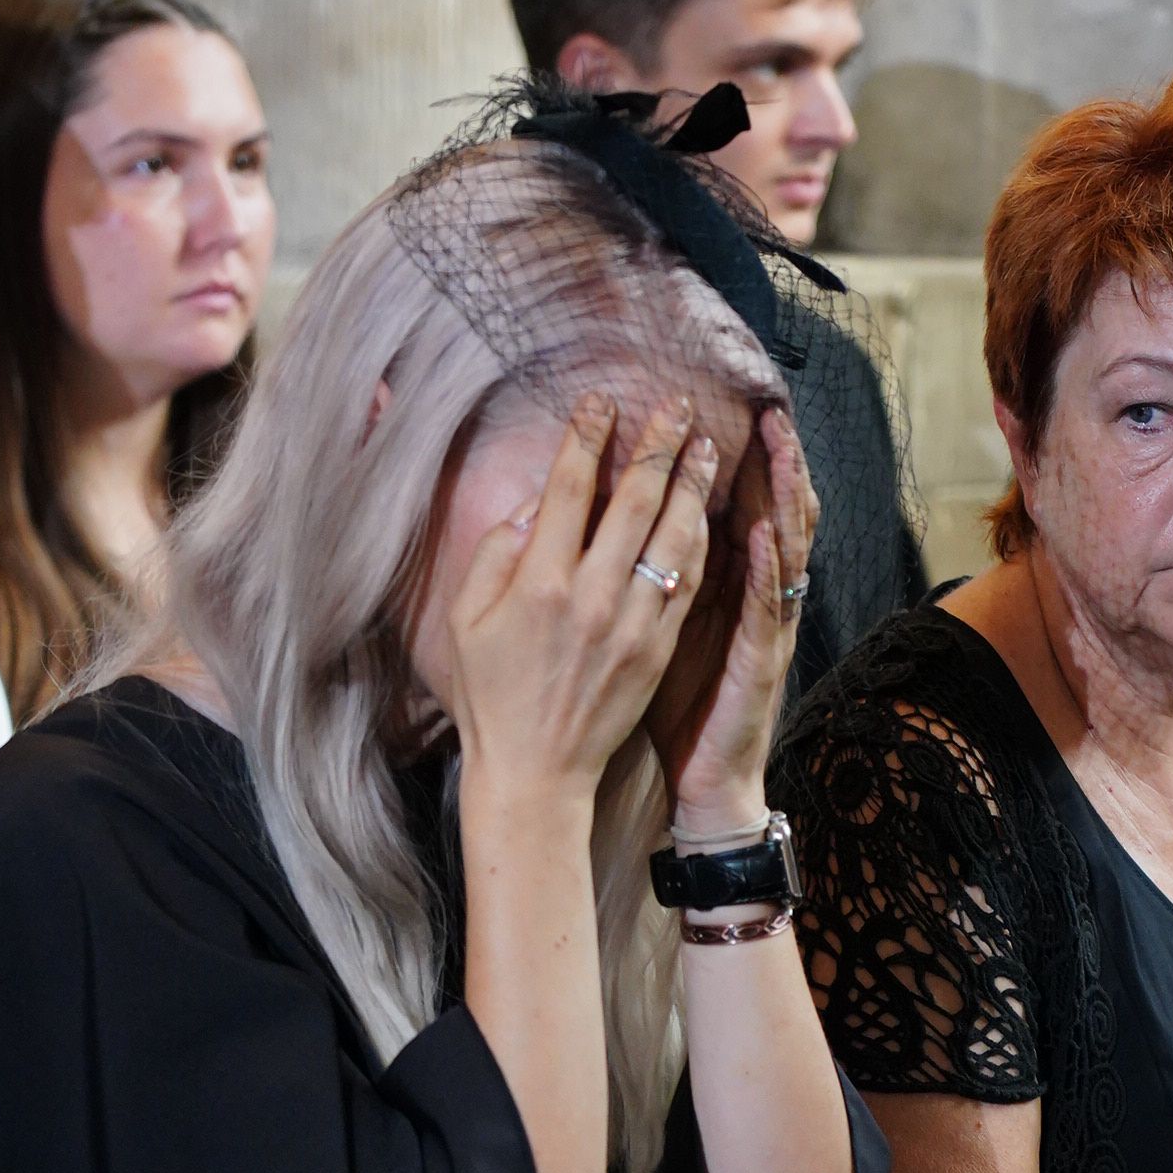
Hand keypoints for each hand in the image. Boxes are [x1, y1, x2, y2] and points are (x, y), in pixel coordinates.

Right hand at [447, 393, 714, 820]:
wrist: (535, 771)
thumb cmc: (491, 694)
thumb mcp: (466, 620)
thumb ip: (495, 553)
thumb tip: (538, 504)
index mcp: (539, 582)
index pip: (571, 487)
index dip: (588, 435)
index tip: (602, 400)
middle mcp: (591, 595)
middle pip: (635, 499)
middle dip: (658, 442)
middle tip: (676, 403)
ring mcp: (633, 623)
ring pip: (674, 535)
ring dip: (692, 483)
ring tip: (706, 445)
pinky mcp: (658, 648)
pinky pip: (688, 581)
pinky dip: (701, 541)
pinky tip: (706, 512)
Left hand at [648, 403, 817, 833]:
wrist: (705, 782)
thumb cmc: (676, 706)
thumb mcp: (659, 627)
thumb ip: (648, 575)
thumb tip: (609, 521)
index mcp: (728, 584)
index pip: (738, 506)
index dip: (738, 459)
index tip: (720, 407)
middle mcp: (756, 596)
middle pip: (773, 513)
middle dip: (772, 460)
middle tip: (766, 406)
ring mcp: (765, 628)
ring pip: (785, 549)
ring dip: (783, 497)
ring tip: (777, 447)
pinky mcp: (762, 663)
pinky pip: (767, 610)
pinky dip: (768, 570)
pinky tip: (762, 535)